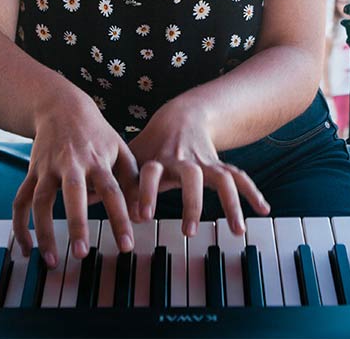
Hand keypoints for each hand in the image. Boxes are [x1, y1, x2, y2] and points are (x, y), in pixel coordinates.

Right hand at [12, 91, 138, 268]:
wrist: (61, 106)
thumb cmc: (96, 134)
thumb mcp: (120, 150)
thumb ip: (132, 182)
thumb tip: (143, 216)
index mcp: (98, 160)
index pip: (112, 192)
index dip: (120, 219)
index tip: (126, 246)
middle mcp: (71, 164)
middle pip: (73, 194)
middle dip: (76, 224)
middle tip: (81, 254)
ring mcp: (47, 168)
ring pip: (39, 201)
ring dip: (43, 232)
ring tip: (51, 260)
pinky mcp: (31, 172)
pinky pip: (19, 202)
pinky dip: (20, 226)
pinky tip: (26, 249)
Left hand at [126, 96, 269, 236]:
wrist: (183, 117)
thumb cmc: (151, 145)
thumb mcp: (132, 158)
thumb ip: (115, 180)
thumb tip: (87, 199)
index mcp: (157, 159)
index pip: (151, 172)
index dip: (145, 193)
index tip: (142, 217)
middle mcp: (183, 160)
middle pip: (191, 177)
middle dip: (191, 204)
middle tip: (189, 231)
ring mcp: (205, 163)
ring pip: (222, 179)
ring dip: (231, 204)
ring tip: (237, 230)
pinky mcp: (221, 166)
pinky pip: (239, 177)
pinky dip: (252, 192)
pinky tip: (263, 210)